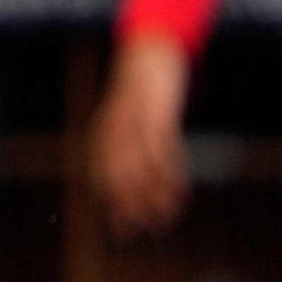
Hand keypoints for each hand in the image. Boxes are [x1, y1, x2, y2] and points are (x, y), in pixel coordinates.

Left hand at [90, 33, 192, 236]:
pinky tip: (179, 190)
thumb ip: (132, 145)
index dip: (113, 204)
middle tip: (142, 232)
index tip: (121, 230)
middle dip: (129, 206)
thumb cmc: (142, 90)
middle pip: (118, 175)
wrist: (149, 50)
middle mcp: (114, 128)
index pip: (102, 174)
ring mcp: (135, 121)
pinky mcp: (156, 113)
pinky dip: (169, 172)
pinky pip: (161, 148)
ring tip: (165, 219)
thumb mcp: (132, 118)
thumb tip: (138, 177)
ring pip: (141, 166)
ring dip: (153, 196)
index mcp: (105, 131)